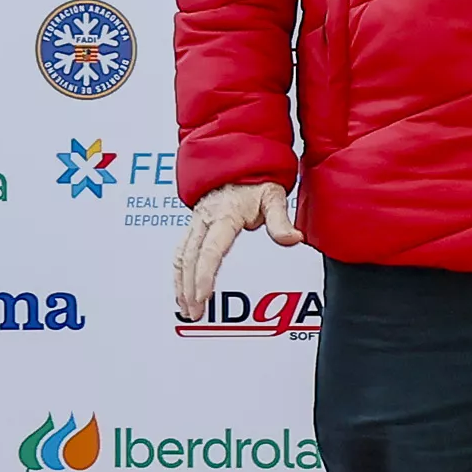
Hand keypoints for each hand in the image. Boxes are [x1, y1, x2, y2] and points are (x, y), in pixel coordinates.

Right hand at [174, 180, 299, 321]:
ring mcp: (196, 222)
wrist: (237, 158)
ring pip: (180, 256)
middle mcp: (205, 218)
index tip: (203, 296)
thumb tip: (293, 239)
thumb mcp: (274, 195)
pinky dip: (178, 273)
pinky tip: (181, 290)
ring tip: (186, 309)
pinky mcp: (193, 225)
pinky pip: (181, 251)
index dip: (204, 275)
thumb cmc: (256, 178)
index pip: (211, 250)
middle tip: (195, 313)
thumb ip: (280, 220)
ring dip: (180, 284)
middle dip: (189, 288)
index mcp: (224, 214)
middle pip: (190, 258)